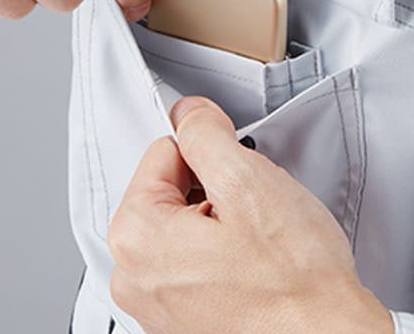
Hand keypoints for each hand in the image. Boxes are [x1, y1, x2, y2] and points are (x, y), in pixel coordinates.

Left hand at [109, 97, 392, 332]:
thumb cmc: (293, 284)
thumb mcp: (246, 181)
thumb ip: (205, 134)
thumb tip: (187, 113)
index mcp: (135, 235)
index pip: (162, 152)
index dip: (205, 152)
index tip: (231, 168)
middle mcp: (132, 272)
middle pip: (169, 188)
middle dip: (209, 187)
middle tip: (246, 211)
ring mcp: (153, 297)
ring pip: (181, 220)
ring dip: (214, 218)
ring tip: (250, 240)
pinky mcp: (176, 313)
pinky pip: (188, 255)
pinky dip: (214, 248)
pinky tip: (245, 261)